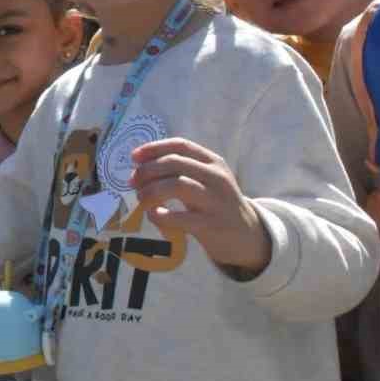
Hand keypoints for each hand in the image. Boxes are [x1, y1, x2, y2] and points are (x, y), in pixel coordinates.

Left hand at [129, 138, 270, 274]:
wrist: (246, 235)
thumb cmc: (215, 204)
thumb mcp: (206, 180)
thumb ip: (180, 170)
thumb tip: (140, 167)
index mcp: (213, 161)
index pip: (180, 145)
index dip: (153, 148)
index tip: (133, 157)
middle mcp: (216, 177)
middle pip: (174, 163)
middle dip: (147, 171)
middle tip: (133, 183)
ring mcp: (216, 200)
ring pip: (177, 185)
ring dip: (151, 191)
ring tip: (142, 199)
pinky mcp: (211, 224)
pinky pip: (180, 217)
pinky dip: (161, 215)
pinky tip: (154, 215)